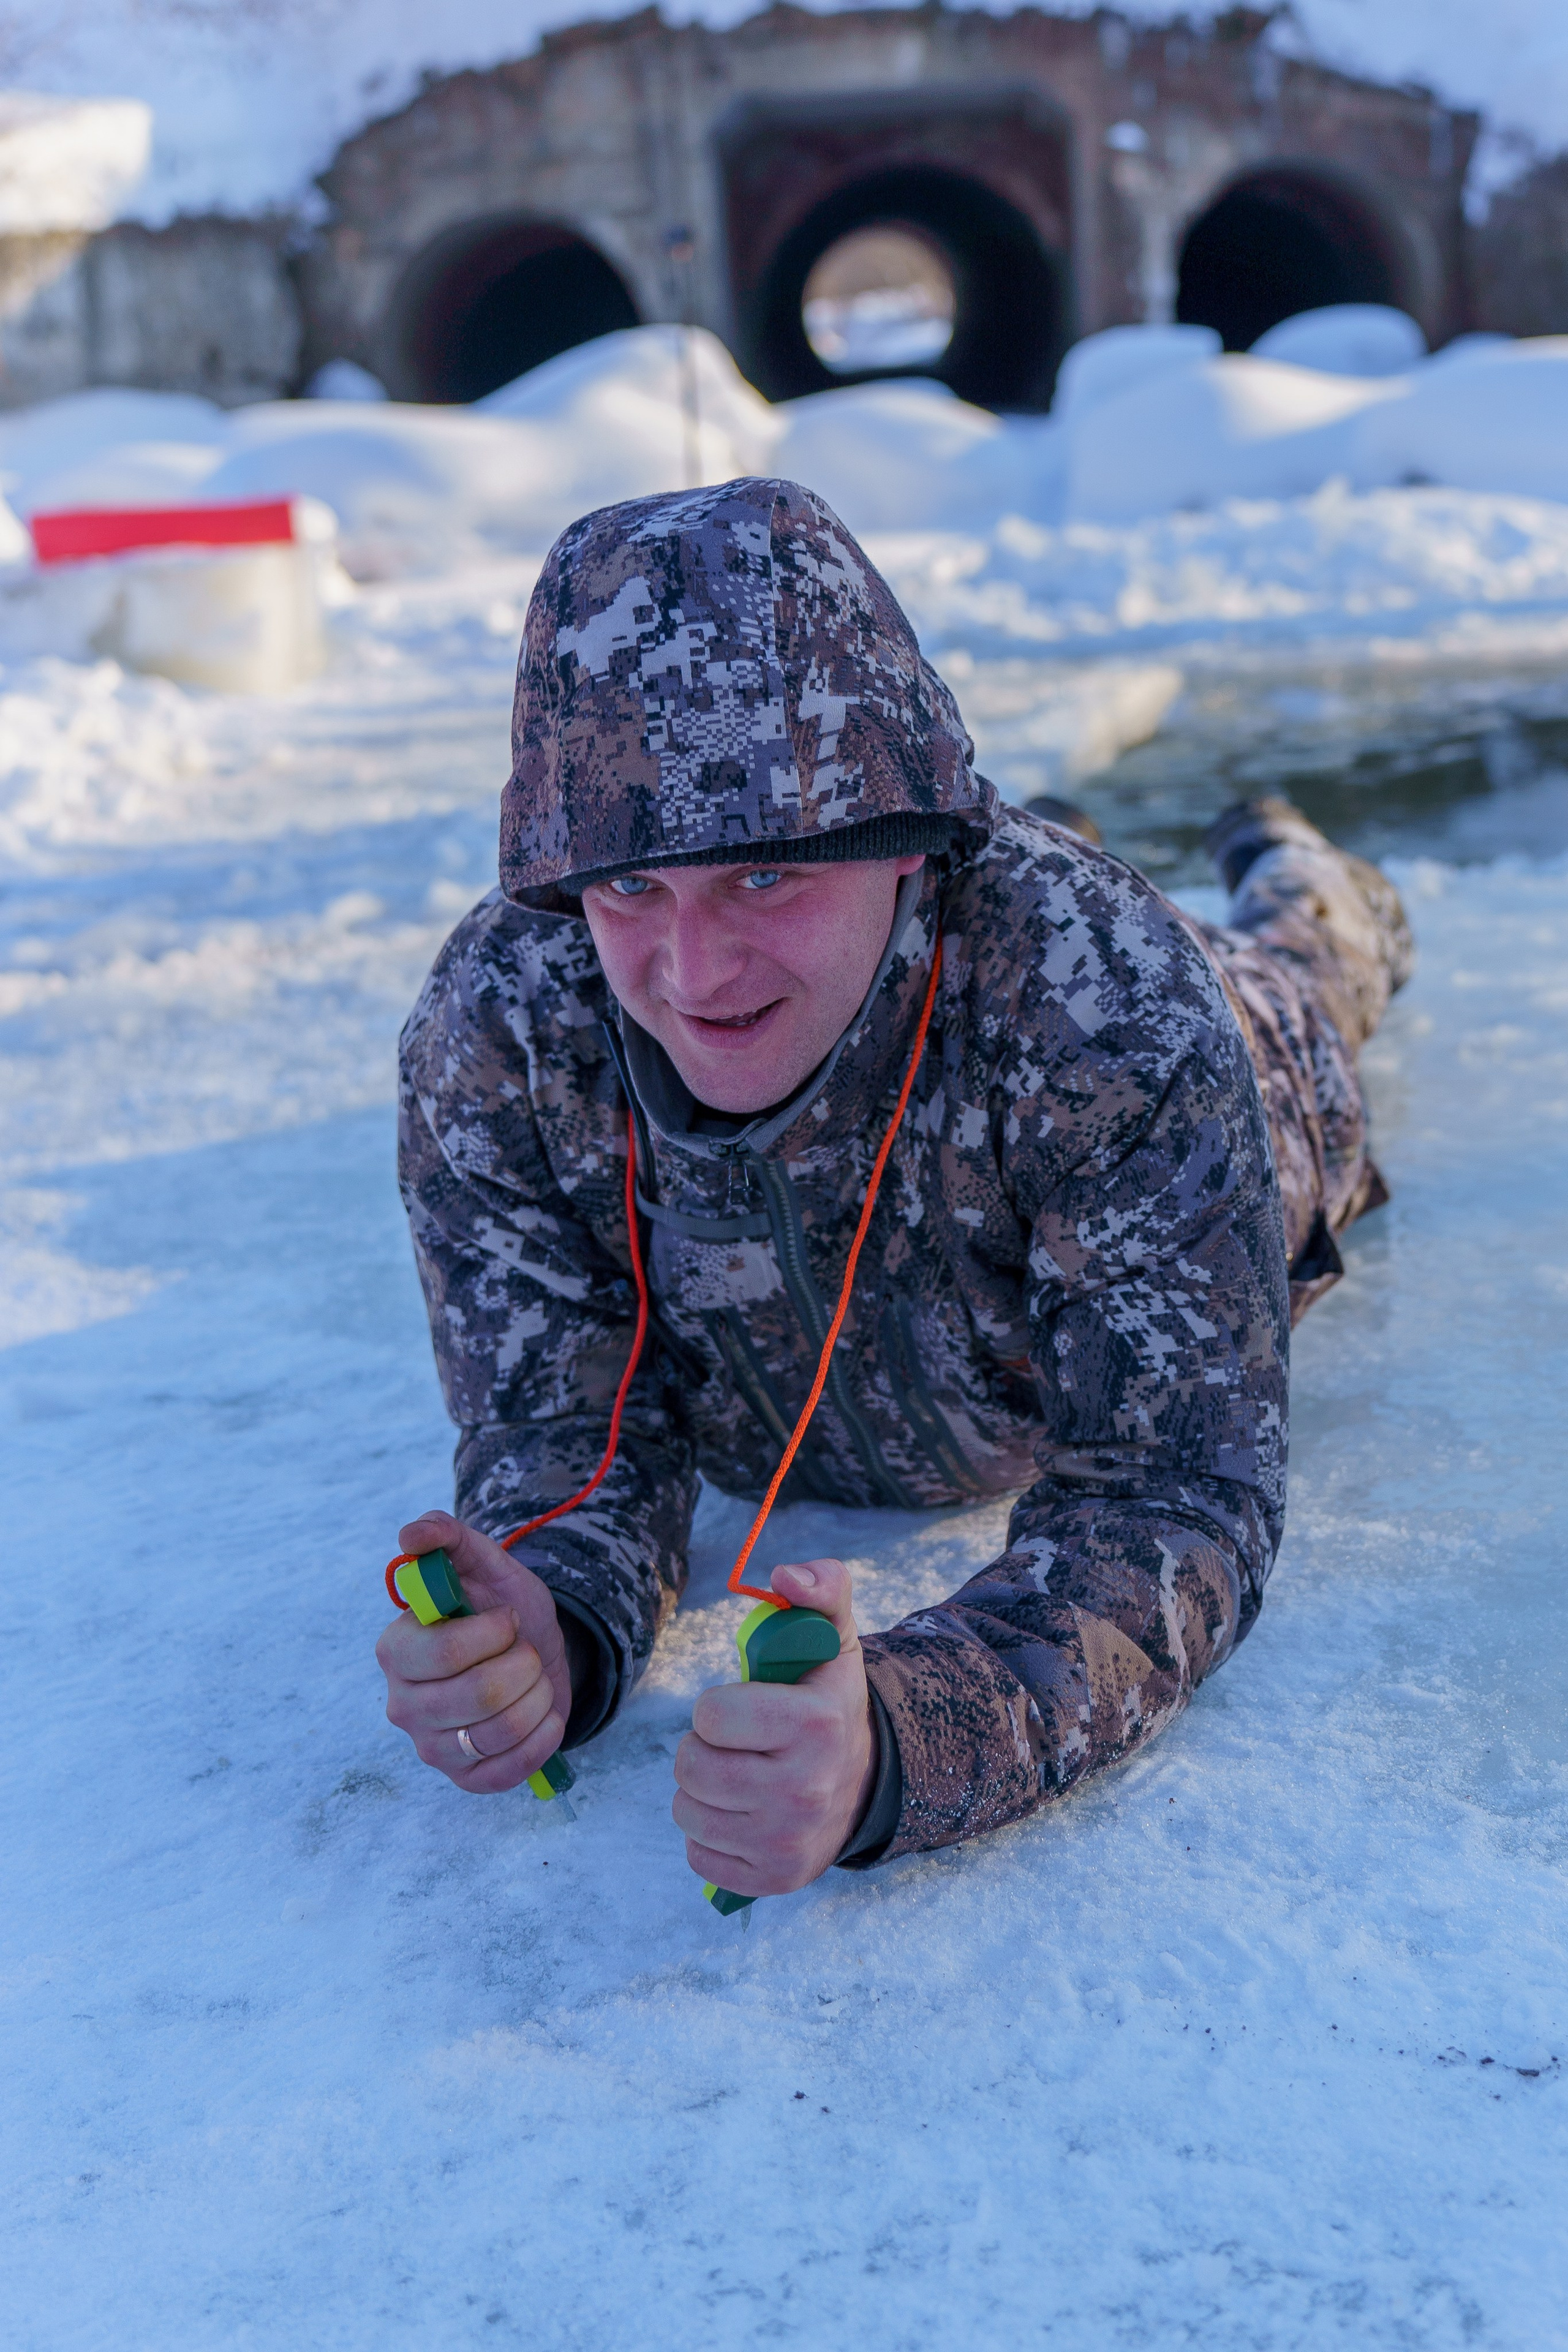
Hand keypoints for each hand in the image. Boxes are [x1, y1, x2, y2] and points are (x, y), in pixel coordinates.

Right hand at [375, 1510, 571, 1793]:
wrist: (532, 1653)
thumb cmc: (500, 1608)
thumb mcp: (484, 1564)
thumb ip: (447, 1537)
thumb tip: (410, 1535)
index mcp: (395, 1650)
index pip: (446, 1653)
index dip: (495, 1633)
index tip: (508, 1619)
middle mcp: (402, 1705)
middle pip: (480, 1694)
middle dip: (524, 1664)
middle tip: (526, 1650)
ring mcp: (430, 1748)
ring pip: (501, 1731)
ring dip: (538, 1696)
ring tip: (533, 1679)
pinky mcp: (464, 1778)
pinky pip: (511, 1771)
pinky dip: (544, 1737)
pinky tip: (543, 1714)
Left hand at [672, 1558, 876, 1896]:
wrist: (865, 1784)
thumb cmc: (829, 1702)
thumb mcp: (834, 1636)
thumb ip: (820, 1587)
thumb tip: (784, 1574)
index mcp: (815, 1724)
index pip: (711, 1714)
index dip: (717, 1706)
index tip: (744, 1708)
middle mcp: (804, 1790)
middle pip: (690, 1765)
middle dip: (702, 1747)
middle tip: (735, 1744)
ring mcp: (788, 1841)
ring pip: (686, 1811)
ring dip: (701, 1791)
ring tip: (738, 1776)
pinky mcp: (772, 1879)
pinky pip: (698, 1855)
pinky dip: (709, 1834)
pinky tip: (742, 1815)